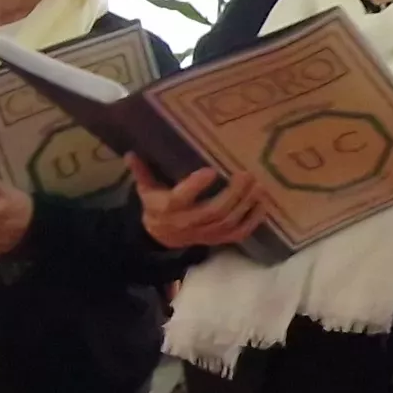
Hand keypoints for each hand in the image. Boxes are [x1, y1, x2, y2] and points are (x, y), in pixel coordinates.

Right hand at [131, 156, 267, 251]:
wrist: (160, 237)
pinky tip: (262, 205)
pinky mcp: (217, 240)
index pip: (181, 199)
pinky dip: (252, 222)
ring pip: (228, 223)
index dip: (196, 186)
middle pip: (213, 211)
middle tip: (246, 175)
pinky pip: (237, 234)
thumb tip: (130, 153)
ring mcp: (204, 234)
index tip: (211, 170)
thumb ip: (142, 171)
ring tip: (259, 186)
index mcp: (168, 207)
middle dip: (233, 194)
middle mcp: (187, 222)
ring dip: (246, 205)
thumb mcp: (145, 189)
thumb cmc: (156, 206)